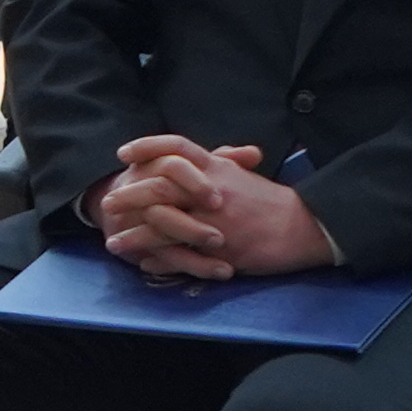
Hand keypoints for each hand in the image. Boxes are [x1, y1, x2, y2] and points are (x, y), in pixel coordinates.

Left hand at [94, 137, 331, 280]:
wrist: (305, 228)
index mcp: (216, 169)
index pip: (176, 148)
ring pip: (165, 226)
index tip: (122, 153)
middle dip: (128, 196)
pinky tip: (144, 263)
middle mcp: (212, 192)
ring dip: (136, 236)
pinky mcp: (221, 251)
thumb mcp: (242, 175)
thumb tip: (200, 153)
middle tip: (106, 204)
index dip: (147, 147)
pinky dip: (161, 260)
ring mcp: (215, 222)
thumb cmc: (270, 202)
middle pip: (159, 187)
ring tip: (114, 243)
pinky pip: (183, 257)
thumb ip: (219, 162)